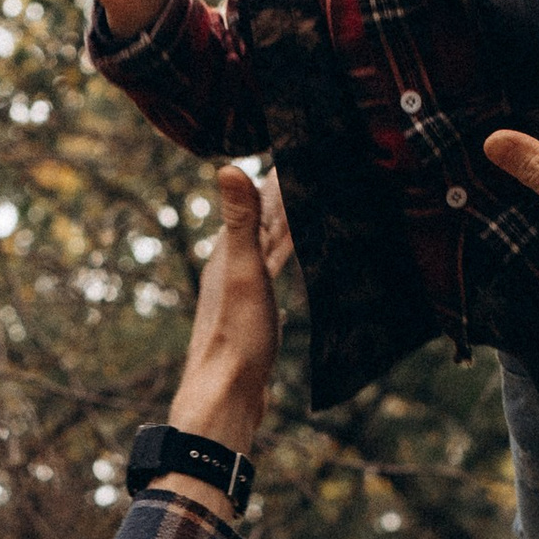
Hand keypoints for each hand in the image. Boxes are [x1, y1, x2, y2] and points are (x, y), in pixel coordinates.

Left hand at [158, 166, 287, 495]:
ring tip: (311, 195)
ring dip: (288, 219)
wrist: (225, 397)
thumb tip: (227, 166)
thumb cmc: (234, 339)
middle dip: (286, 191)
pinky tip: (297, 253)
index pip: (258, 200)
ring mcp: (245, 288)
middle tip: (312, 160)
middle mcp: (233, 265)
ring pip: (272, 243)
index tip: (299, 141)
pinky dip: (289, 252)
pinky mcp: (257, 312)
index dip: (279, 173)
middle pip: (265, 218)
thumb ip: (238, 221)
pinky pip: (278, 269)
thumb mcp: (241, 273)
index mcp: (229, 251)